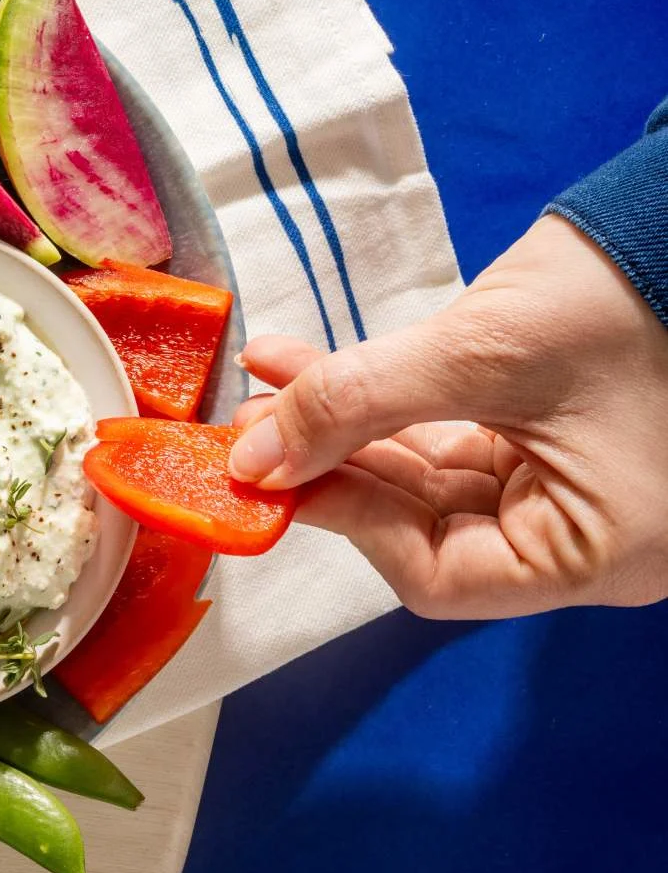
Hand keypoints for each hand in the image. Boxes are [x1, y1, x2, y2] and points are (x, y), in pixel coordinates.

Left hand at [226, 215, 667, 617]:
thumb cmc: (624, 297)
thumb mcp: (479, 355)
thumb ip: (357, 407)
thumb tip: (252, 462)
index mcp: (597, 556)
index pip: (439, 576)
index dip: (347, 522)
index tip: (270, 475)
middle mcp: (583, 540)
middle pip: (422, 528)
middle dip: (330, 468)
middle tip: (248, 426)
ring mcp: (565, 490)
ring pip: (423, 479)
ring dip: (341, 430)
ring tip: (264, 390)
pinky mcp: (545, 442)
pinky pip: (444, 440)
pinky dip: (377, 407)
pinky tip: (304, 369)